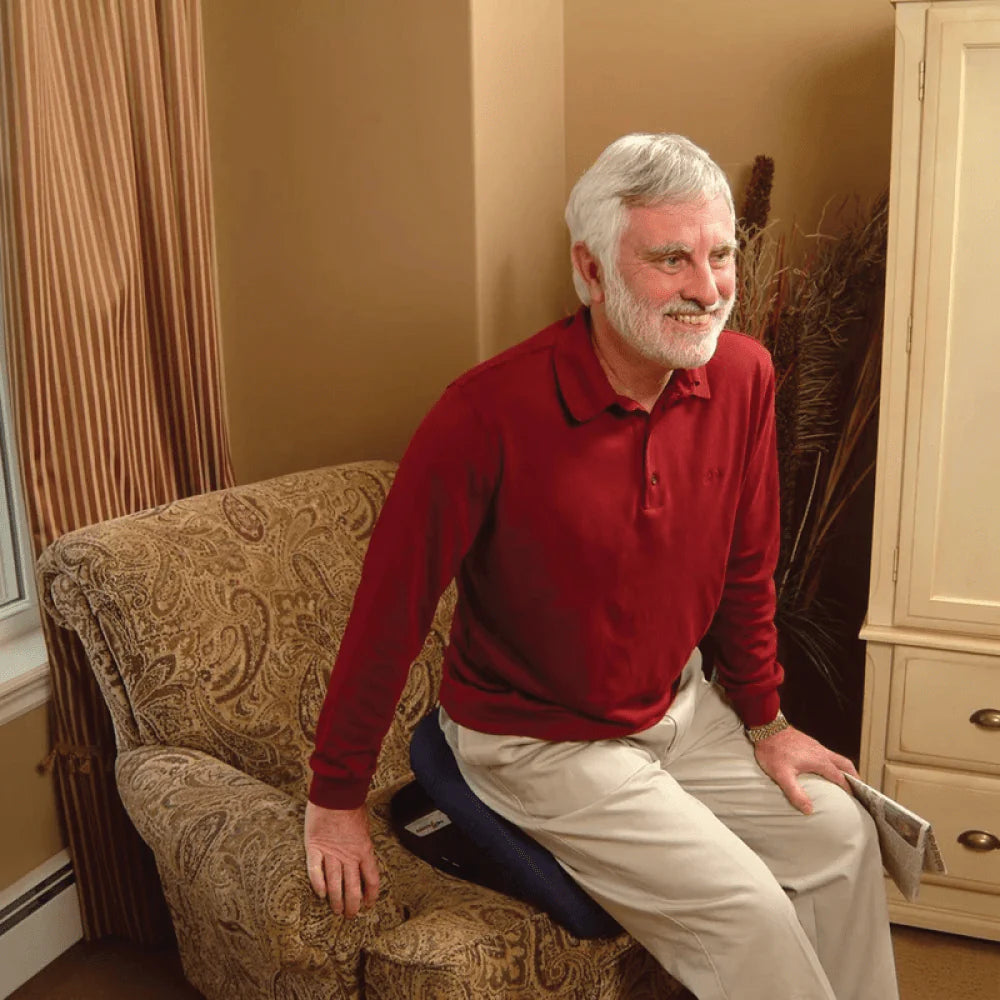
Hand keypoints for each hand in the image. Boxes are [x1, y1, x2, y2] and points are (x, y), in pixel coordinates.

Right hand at [304, 801, 379, 916]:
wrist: (336, 792)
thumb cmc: (351, 806)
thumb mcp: (364, 827)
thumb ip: (362, 845)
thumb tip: (362, 858)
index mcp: (364, 850)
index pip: (371, 879)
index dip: (371, 895)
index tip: (368, 905)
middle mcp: (349, 856)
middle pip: (353, 888)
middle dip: (352, 905)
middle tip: (350, 916)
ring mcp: (331, 853)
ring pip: (335, 884)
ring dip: (336, 901)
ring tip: (336, 910)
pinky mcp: (315, 848)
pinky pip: (316, 871)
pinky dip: (319, 884)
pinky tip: (321, 895)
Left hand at [752, 726, 858, 814]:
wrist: (766, 727)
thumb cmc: (773, 750)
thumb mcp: (782, 775)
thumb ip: (796, 793)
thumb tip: (809, 810)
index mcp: (819, 760)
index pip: (840, 777)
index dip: (849, 789)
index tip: (856, 799)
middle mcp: (821, 751)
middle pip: (845, 764)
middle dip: (854, 776)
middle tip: (859, 788)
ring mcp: (815, 745)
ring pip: (837, 757)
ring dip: (844, 768)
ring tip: (845, 779)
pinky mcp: (808, 742)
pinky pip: (827, 753)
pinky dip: (833, 762)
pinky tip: (825, 767)